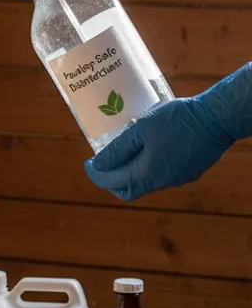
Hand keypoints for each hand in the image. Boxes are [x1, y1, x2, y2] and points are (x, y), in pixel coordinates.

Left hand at [84, 64, 251, 199]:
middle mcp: (163, 181)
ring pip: (146, 184)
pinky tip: (146, 152)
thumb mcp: (141, 129)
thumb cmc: (177, 119)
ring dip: (130, 174)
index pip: (113, 182)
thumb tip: (98, 164)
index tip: (88, 164)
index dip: (96, 175)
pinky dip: (147, 169)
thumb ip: (118, 149)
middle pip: (129, 190)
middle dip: (111, 181)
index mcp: (148, 173)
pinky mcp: (189, 172)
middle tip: (102, 165)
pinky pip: (161, 176)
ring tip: (122, 154)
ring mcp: (178, 179)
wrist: (218, 117)